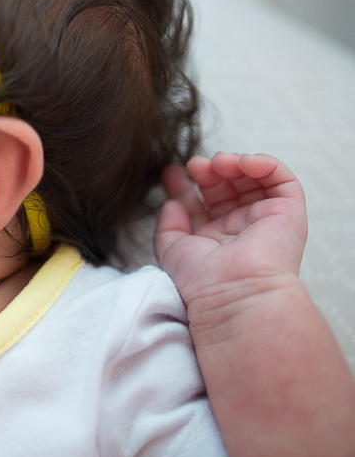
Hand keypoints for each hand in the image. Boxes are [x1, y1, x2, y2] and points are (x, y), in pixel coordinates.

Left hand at [155, 152, 306, 309]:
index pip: (202, 202)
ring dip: (234, 163)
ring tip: (218, 163)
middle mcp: (240, 229)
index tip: (171, 173)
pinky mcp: (288, 213)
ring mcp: (265, 220)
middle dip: (209, 171)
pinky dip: (265, 164)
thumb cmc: (202, 280)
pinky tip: (244, 163)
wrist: (232, 293)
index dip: (186, 183)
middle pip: (226, 187)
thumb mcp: (172, 250)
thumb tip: (171, 203)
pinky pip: (282, 180)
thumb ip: (168, 225)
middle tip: (195, 166)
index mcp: (215, 238)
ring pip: (252, 179)